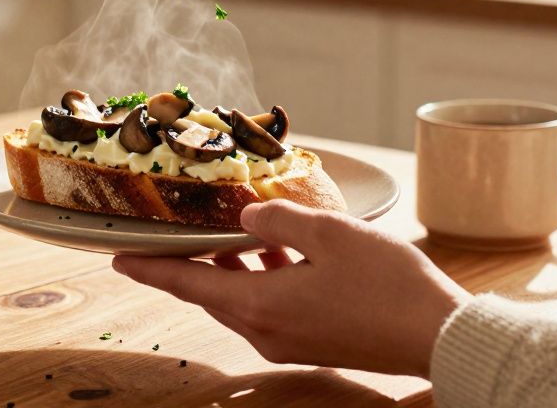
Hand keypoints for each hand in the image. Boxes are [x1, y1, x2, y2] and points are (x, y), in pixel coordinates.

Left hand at [112, 200, 468, 376]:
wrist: (439, 335)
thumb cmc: (388, 285)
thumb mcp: (330, 234)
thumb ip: (279, 219)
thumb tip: (247, 216)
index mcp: (260, 305)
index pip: (186, 283)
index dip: (149, 268)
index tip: (117, 258)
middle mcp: (265, 330)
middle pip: (210, 291)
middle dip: (188, 262)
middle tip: (167, 234)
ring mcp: (288, 340)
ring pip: (240, 298)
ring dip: (228, 265)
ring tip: (220, 230)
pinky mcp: (310, 341)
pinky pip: (268, 305)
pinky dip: (260, 276)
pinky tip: (275, 248)